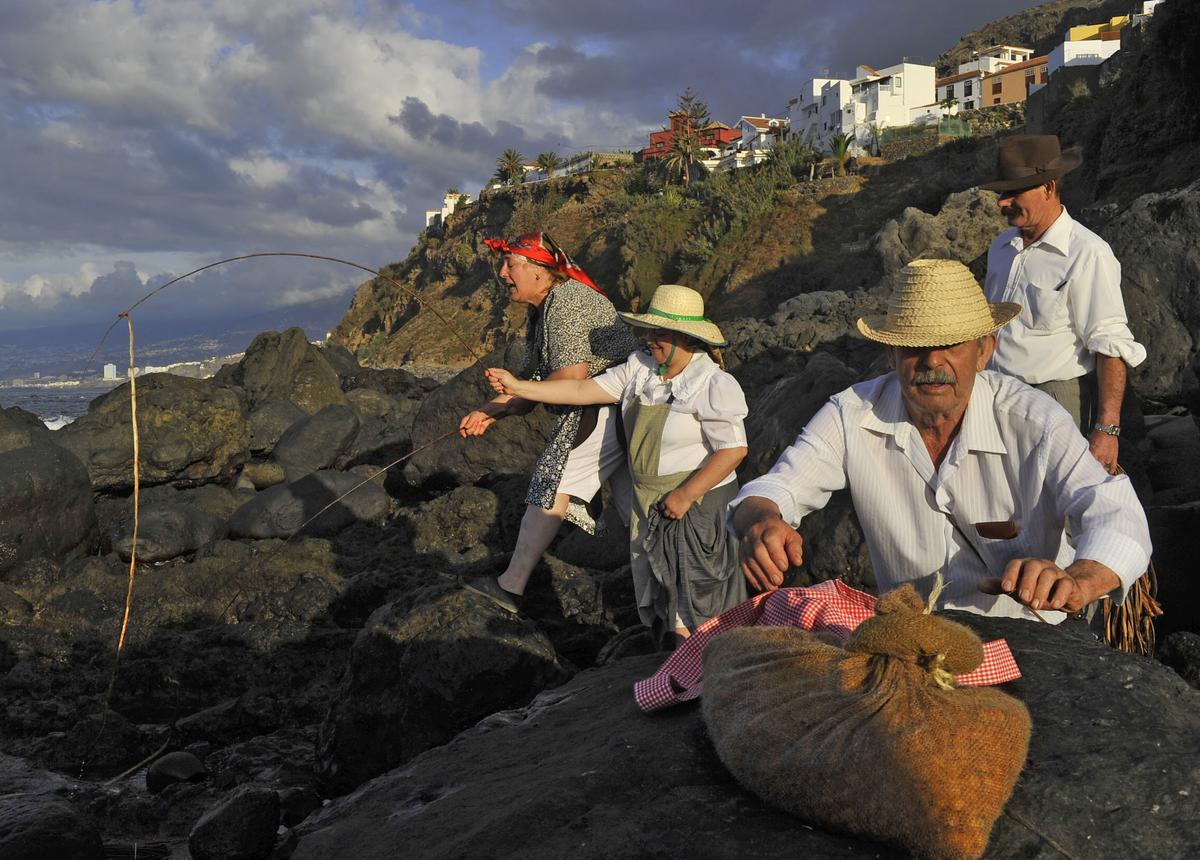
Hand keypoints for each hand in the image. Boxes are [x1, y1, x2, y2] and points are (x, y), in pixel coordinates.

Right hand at [459, 410, 496, 437]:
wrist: (485, 414)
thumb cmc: (477, 414)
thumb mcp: (473, 416)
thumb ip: (469, 422)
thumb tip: (466, 427)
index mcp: (465, 423)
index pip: (462, 429)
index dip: (462, 432)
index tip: (465, 435)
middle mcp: (469, 427)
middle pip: (468, 432)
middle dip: (472, 428)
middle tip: (476, 422)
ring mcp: (474, 430)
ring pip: (474, 433)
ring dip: (478, 427)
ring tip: (480, 422)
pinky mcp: (480, 431)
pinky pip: (480, 432)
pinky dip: (481, 428)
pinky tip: (482, 424)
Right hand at [486, 367, 520, 395]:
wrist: (515, 389)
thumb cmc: (510, 381)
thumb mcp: (503, 376)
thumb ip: (495, 374)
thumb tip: (489, 371)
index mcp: (499, 372)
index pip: (491, 371)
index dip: (487, 372)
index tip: (486, 374)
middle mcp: (498, 377)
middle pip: (490, 378)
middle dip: (493, 380)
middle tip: (498, 380)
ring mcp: (498, 382)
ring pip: (491, 384)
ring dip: (497, 386)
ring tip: (502, 385)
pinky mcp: (498, 388)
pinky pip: (494, 389)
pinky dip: (498, 389)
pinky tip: (503, 389)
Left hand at [660, 489, 693, 519]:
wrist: (686, 494)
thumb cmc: (680, 492)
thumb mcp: (671, 494)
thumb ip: (669, 499)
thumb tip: (669, 501)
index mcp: (666, 502)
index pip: (662, 507)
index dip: (663, 508)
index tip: (665, 508)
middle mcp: (669, 508)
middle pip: (665, 514)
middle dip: (667, 513)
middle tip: (669, 512)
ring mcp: (674, 511)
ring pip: (671, 516)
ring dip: (673, 515)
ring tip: (675, 513)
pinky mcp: (680, 513)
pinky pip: (678, 518)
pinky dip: (678, 516)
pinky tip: (680, 514)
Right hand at [738, 518, 803, 593]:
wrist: (758, 524)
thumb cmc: (780, 533)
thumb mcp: (791, 536)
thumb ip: (795, 548)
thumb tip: (797, 562)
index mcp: (769, 529)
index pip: (770, 540)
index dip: (777, 555)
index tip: (785, 567)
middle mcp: (754, 536)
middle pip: (758, 552)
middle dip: (769, 569)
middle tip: (778, 581)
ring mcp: (745, 545)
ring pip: (750, 562)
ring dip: (761, 577)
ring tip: (772, 587)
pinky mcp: (741, 554)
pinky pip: (744, 568)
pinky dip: (753, 579)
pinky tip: (762, 586)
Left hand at [980, 557, 1118, 613]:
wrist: (1064, 594)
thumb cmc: (1035, 590)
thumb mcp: (1017, 589)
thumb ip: (1000, 586)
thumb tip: (979, 584)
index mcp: (1025, 565)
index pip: (1015, 564)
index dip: (1010, 574)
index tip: (1006, 588)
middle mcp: (1040, 565)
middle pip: (1033, 566)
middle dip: (1027, 582)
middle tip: (1023, 599)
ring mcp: (1056, 572)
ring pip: (1049, 574)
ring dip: (1041, 590)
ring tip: (1035, 605)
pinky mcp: (1069, 583)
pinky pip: (1066, 585)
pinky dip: (1060, 595)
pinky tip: (1054, 605)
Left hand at [1088, 430, 1118, 475]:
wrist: (1107, 430)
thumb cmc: (1095, 435)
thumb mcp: (1088, 442)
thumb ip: (1086, 450)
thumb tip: (1081, 454)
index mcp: (1093, 454)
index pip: (1089, 464)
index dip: (1087, 469)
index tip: (1085, 472)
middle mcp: (1101, 457)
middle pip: (1097, 468)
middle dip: (1094, 472)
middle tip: (1091, 475)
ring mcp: (1108, 457)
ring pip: (1104, 468)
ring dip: (1102, 471)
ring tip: (1099, 475)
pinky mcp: (1114, 456)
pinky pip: (1113, 466)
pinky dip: (1111, 470)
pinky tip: (1109, 474)